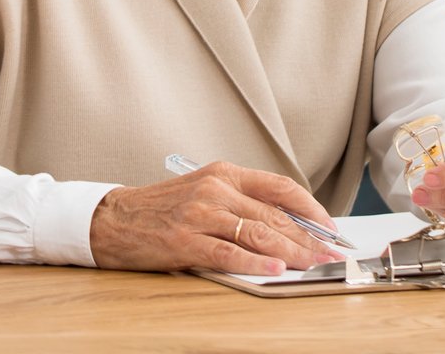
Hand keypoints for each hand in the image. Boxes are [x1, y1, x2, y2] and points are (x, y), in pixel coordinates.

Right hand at [87, 161, 343, 274]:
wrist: (113, 219)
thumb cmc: (160, 208)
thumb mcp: (204, 191)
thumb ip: (240, 202)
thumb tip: (285, 225)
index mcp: (224, 173)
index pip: (279, 187)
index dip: (310, 208)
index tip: (329, 226)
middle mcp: (216, 189)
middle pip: (275, 214)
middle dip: (309, 237)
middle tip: (331, 253)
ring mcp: (201, 214)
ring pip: (259, 233)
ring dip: (292, 252)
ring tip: (313, 264)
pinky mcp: (185, 241)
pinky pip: (229, 253)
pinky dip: (255, 262)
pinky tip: (274, 270)